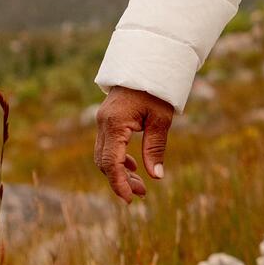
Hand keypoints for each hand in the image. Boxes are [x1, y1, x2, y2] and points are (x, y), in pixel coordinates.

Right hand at [94, 86, 176, 201]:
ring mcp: (102, 122)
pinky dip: (118, 160)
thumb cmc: (156, 90)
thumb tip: (156, 176)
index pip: (111, 162)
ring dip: (119, 172)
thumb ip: (155, 148)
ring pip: (104, 156)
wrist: (145, 65)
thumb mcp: (161, 119)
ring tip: (140, 185)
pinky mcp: (107, 121)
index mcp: (115, 123)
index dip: (119, 183)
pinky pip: (107, 147)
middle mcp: (103, 124)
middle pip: (104, 162)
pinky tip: (133, 167)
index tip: (129, 199)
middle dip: (120, 181)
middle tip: (141, 194)